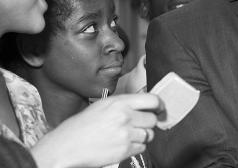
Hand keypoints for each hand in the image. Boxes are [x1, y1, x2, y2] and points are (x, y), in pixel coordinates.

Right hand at [31, 93, 163, 167]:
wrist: (64, 148)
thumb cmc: (79, 127)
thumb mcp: (101, 106)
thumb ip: (124, 104)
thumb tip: (144, 106)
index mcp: (119, 102)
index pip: (152, 100)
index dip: (159, 105)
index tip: (161, 109)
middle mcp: (124, 116)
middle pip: (152, 119)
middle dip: (147, 123)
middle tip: (136, 126)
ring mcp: (125, 134)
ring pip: (149, 135)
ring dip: (142, 136)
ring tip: (126, 136)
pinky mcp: (124, 150)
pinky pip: (142, 148)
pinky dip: (135, 148)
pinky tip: (122, 145)